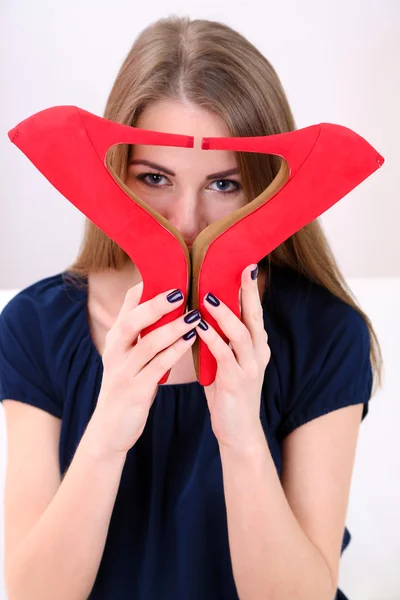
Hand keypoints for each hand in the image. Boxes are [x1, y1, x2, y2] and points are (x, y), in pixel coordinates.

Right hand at [90, 281, 200, 455]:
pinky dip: (174, 352)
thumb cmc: (126, 388)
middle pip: (133, 320)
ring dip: (173, 327)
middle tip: (180, 291)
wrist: (110, 429)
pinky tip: (191, 341)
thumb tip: (165, 308)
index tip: (170, 272)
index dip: (147, 287)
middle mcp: (116, 351)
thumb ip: (141, 335)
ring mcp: (124, 371)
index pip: (128, 305)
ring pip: (148, 343)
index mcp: (116, 339)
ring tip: (194, 316)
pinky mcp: (135, 390)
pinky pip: (157, 367)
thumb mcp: (128, 358)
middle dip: (156, 304)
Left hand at [194, 264, 270, 449]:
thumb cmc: (228, 393)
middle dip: (247, 291)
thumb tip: (200, 314)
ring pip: (240, 333)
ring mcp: (250, 367)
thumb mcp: (226, 361)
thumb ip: (220, 340)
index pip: (253, 312)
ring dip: (225, 313)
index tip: (245, 266)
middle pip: (254, 316)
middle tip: (241, 268)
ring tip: (209, 296)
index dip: (250, 289)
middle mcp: (258, 352)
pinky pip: (224, 355)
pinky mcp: (237, 381)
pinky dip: (211, 338)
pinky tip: (199, 326)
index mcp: (256, 346)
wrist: (238, 431)